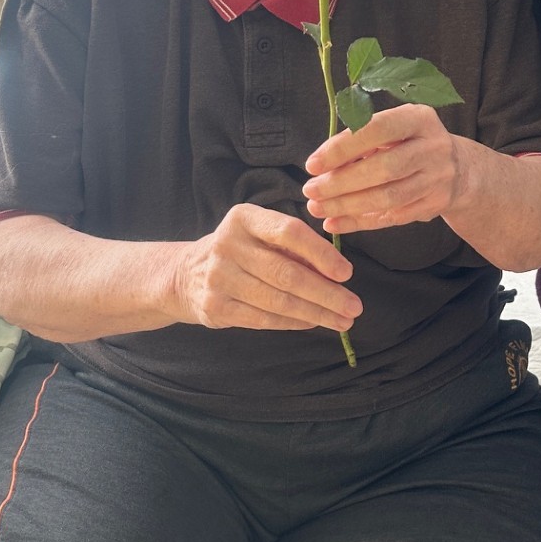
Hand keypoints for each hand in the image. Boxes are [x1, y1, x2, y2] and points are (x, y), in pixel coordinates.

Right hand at [170, 203, 361, 333]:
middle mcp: (228, 244)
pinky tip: (313, 323)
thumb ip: (293, 247)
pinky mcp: (216, 307)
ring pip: (278, 301)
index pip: (289, 232)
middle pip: (287, 273)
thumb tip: (337, 272)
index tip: (346, 273)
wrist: (186, 275)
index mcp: (244, 218)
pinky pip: (264, 319)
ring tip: (342, 321)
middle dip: (326, 293)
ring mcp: (218, 278)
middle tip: (354, 307)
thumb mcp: (260, 235)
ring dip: (316, 313)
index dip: (321, 253)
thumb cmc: (240, 251)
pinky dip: (294, 323)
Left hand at [302, 105, 464, 234]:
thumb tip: (321, 164)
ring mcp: (438, 178)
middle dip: (341, 182)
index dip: (343, 148)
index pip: (378, 129)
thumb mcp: (393, 129)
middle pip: (384, 168)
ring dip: (347, 205)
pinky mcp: (435, 205)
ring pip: (388, 197)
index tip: (312, 164)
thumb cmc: (410, 143)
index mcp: (419, 118)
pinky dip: (360, 222)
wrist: (459, 169)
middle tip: (310, 190)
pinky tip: (335, 223)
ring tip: (317, 208)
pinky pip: (393, 218)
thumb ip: (361, 140)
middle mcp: (433, 147)